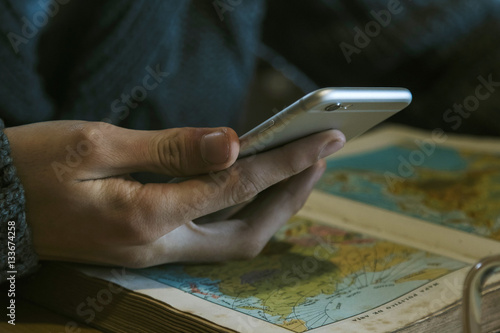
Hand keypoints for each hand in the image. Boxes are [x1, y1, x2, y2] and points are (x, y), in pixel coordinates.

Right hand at [5, 121, 344, 266]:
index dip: (286, 161)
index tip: (324, 139)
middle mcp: (158, 244)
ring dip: (271, 204)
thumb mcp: (97, 144)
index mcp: (147, 217)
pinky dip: (240, 207)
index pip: (236, 185)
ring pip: (233, 237)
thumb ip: (170, 148)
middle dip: (291, 195)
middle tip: (320, 157)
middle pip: (249, 231)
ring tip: (298, 167)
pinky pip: (211, 232)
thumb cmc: (33, 167)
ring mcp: (155, 251)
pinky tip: (251, 182)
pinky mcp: (149, 244)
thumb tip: (233, 141)